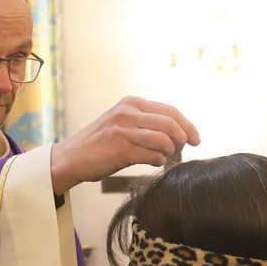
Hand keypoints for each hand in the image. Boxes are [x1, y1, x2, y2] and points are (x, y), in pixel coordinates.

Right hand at [49, 96, 198, 195]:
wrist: (71, 157)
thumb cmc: (100, 144)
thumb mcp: (122, 122)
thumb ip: (145, 122)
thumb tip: (178, 132)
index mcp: (131, 103)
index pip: (170, 110)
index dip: (187, 125)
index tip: (196, 138)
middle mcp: (127, 112)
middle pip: (170, 123)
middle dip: (183, 138)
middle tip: (183, 150)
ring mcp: (123, 130)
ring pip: (163, 139)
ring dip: (170, 151)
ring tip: (165, 157)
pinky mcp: (120, 149)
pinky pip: (152, 155)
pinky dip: (159, 160)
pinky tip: (154, 162)